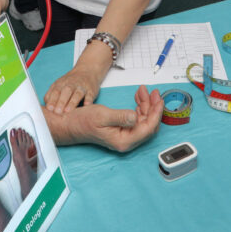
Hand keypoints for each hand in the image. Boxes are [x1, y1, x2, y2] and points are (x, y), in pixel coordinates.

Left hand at [45, 66, 102, 114]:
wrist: (87, 70)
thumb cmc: (70, 82)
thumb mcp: (59, 85)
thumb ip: (51, 95)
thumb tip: (45, 109)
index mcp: (61, 84)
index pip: (55, 92)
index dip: (52, 100)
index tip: (49, 109)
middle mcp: (71, 85)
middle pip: (65, 92)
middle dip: (61, 102)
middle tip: (57, 112)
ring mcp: (82, 87)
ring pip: (77, 94)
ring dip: (72, 102)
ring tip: (68, 111)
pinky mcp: (91, 90)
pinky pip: (90, 95)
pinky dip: (88, 100)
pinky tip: (86, 105)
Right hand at [47, 86, 161, 151]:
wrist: (70, 124)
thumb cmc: (83, 122)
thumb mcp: (102, 115)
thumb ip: (121, 117)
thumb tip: (136, 117)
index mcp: (124, 140)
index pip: (148, 128)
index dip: (156, 113)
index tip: (159, 100)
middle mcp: (126, 140)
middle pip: (148, 124)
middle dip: (153, 107)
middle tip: (153, 92)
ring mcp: (125, 135)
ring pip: (143, 120)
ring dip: (146, 105)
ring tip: (143, 90)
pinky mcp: (122, 130)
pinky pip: (136, 118)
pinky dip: (139, 107)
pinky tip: (137, 98)